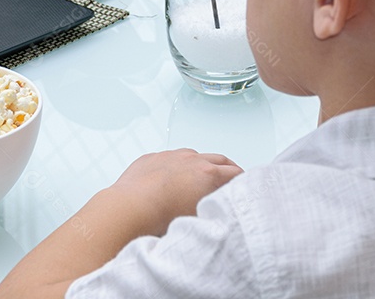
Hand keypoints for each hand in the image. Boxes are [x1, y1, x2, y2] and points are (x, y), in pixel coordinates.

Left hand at [102, 149, 242, 236]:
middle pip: (219, 159)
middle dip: (228, 168)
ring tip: (202, 178)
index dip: (243, 181)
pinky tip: (172, 178)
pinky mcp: (152, 158)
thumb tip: (221, 215)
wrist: (129, 209)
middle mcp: (191, 160)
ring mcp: (170, 156)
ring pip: (194, 155)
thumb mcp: (199, 218)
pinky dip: (176, 165)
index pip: (235, 173)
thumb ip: (215, 211)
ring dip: (202, 164)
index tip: (245, 186)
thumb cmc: (161, 218)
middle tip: (232, 178)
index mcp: (208, 174)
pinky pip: (170, 158)